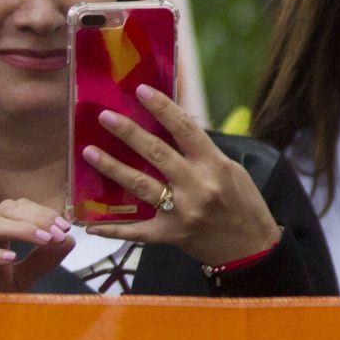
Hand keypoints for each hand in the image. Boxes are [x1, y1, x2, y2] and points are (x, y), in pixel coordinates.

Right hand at [0, 199, 75, 293]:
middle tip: (59, 232)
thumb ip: (43, 260)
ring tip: (45, 240)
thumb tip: (70, 240)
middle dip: (37, 218)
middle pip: (6, 210)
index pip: (18, 207)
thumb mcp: (22, 276)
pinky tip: (12, 258)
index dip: (43, 212)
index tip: (66, 226)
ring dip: (21, 230)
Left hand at [81, 85, 282, 266]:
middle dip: (128, 132)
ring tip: (89, 152)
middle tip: (105, 117)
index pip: (185, 129)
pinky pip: (135, 231)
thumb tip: (172, 131)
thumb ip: (203, 154)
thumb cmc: (244, 205)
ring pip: (139, 185)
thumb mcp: (231, 171)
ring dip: (112, 167)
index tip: (141, 91)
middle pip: (156, 153)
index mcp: (215, 166)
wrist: (251, 248)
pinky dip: (111, 228)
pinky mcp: (169, 235)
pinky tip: (88, 223)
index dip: (162, 108)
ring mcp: (180, 212)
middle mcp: (196, 186)